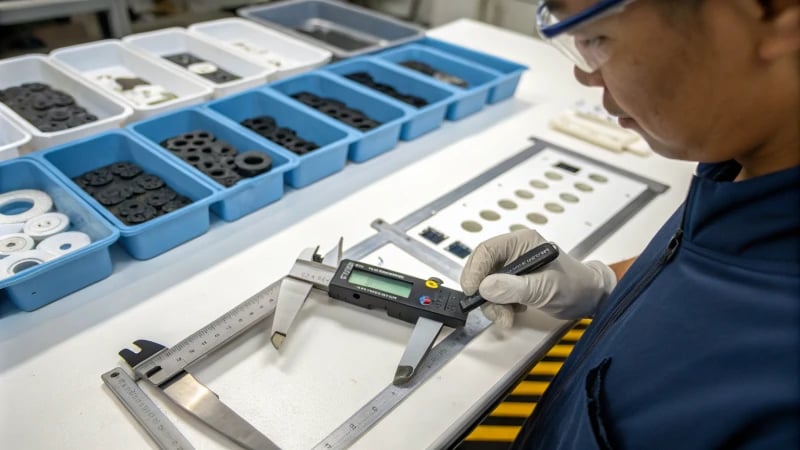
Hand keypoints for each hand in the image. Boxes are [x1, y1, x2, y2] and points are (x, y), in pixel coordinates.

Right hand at [460, 229, 616, 326]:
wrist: (589, 298)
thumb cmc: (575, 285)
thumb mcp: (544, 287)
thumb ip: (514, 287)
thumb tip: (486, 287)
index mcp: (521, 242)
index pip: (487, 250)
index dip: (475, 270)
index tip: (473, 291)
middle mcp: (514, 252)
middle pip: (483, 269)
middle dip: (485, 293)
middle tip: (494, 311)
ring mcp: (513, 268)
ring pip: (487, 285)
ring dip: (493, 305)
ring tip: (508, 316)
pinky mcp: (513, 283)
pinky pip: (495, 294)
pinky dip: (500, 307)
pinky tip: (515, 311)